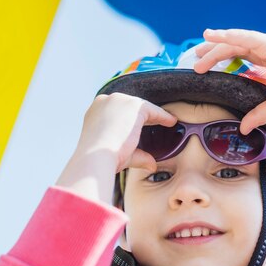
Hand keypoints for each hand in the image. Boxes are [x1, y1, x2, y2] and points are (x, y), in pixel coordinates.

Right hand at [57, 93, 174, 204]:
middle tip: (155, 123)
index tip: (139, 126)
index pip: (116, 111)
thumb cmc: (103, 160)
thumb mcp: (121, 154)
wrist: (96, 157)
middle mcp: (105, 101)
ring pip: (140, 106)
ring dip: (154, 114)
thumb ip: (138, 156)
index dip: (129, 119)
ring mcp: (119, 100)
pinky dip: (162, 116)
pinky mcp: (132, 106)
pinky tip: (171, 122)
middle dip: (142, 115)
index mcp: (95, 111)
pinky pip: (152, 109)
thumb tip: (152, 165)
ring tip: (166, 121)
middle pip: (128, 105)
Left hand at [194, 29, 265, 133]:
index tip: (205, 65)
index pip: (241, 56)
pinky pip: (246, 37)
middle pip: (235, 47)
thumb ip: (258, 115)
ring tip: (199, 52)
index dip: (223, 58)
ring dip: (216, 45)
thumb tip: (244, 129)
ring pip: (237, 41)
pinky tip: (214, 36)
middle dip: (215, 51)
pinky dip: (229, 36)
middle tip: (197, 58)